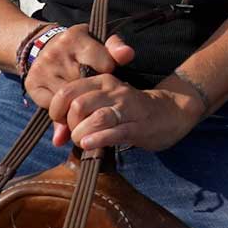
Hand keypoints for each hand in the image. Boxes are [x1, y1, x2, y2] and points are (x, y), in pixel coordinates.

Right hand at [21, 25, 134, 114]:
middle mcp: (57, 52)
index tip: (105, 72)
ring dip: (77, 104)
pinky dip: (62, 110)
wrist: (41, 45)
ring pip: (68, 99)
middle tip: (95, 91)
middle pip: (85, 84)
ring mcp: (43, 68)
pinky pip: (52, 106)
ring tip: (82, 99)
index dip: (108, 73)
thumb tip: (128, 55)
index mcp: (76, 37)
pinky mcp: (32, 83)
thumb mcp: (98, 40)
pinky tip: (66, 103)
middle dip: (93, 92)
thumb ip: (117, 47)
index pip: (104, 64)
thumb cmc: (79, 47)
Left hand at [51, 77, 201, 153]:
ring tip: (82, 141)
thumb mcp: (105, 104)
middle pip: (78, 105)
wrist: (170, 112)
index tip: (62, 123)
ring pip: (94, 118)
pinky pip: (114, 132)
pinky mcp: (137, 126)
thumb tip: (56, 138)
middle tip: (75, 134)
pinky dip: (98, 139)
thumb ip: (81, 117)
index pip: (67, 91)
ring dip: (82, 133)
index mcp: (101, 82)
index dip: (56, 110)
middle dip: (70, 125)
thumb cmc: (131, 110)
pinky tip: (89, 145)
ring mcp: (126, 108)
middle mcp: (112, 91)